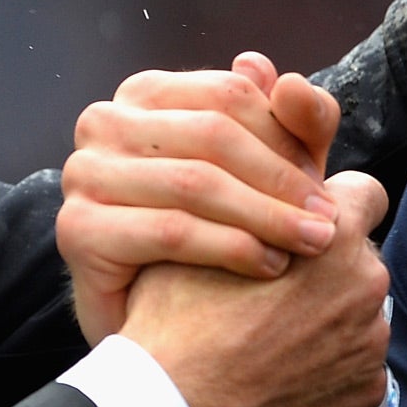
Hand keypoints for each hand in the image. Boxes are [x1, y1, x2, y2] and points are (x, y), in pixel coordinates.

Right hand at [58, 56, 341, 343]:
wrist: (152, 328)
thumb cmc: (209, 237)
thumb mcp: (260, 174)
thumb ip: (286, 126)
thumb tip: (286, 78)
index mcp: (145, 94)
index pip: (229, 95)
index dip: (285, 137)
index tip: (325, 182)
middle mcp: (104, 122)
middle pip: (213, 136)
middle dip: (280, 179)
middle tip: (329, 220)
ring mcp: (84, 173)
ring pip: (195, 183)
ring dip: (266, 216)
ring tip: (311, 245)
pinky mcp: (77, 227)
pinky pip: (171, 231)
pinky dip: (231, 248)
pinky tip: (268, 267)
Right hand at [120, 169, 390, 406]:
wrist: (177, 403)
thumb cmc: (183, 315)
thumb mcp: (204, 230)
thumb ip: (255, 205)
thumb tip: (265, 194)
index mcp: (333, 233)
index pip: (367, 193)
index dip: (337, 207)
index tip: (311, 226)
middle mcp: (366, 283)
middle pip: (359, 260)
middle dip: (327, 270)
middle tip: (274, 293)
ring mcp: (370, 342)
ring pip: (358, 316)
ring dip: (328, 321)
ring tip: (273, 340)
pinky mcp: (367, 391)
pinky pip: (355, 367)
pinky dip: (329, 370)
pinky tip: (284, 374)